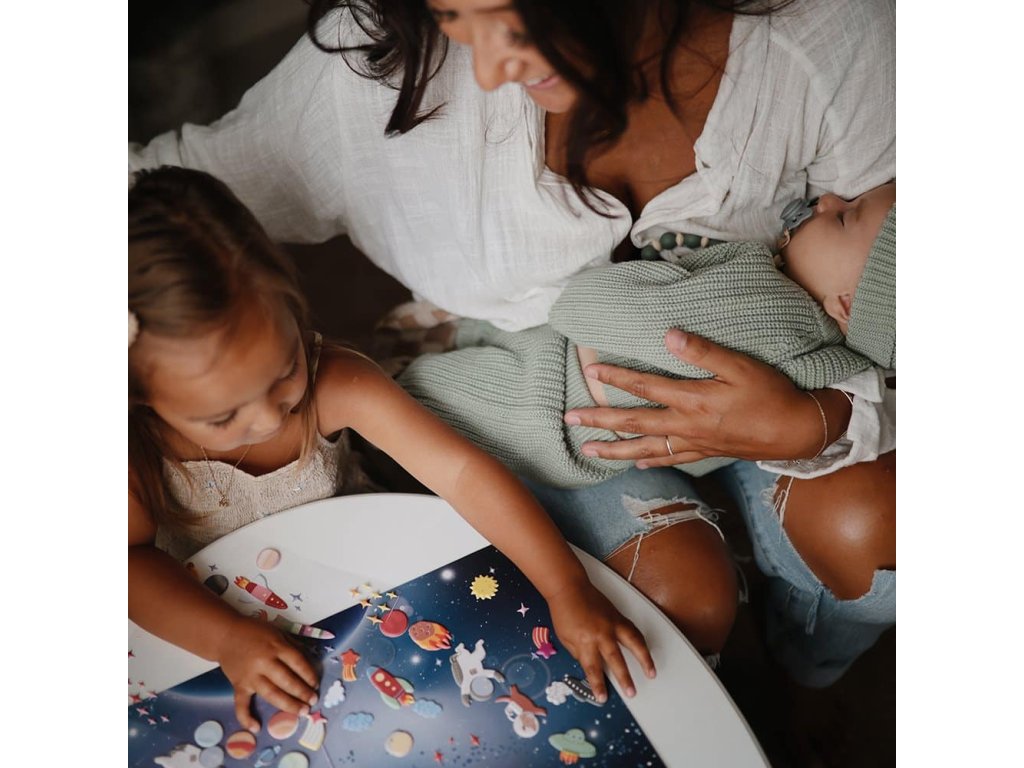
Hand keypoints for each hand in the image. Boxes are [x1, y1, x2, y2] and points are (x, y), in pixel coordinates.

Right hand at [214, 616, 319, 731]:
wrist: (225, 635)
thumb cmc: (254, 632)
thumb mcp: (277, 632)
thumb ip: (292, 646)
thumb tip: (310, 661)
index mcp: (276, 647)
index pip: (297, 663)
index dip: (309, 675)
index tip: (316, 684)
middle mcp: (264, 662)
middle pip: (287, 680)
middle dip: (302, 692)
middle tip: (313, 701)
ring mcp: (250, 676)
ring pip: (271, 693)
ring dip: (287, 705)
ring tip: (301, 711)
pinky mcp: (238, 685)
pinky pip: (241, 704)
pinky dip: (246, 717)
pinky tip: (256, 727)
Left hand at [546, 580, 655, 702]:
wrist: (569, 587)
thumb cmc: (564, 611)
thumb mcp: (564, 638)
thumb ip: (579, 653)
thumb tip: (590, 664)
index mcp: (584, 642)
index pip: (593, 669)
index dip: (598, 685)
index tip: (602, 697)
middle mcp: (600, 634)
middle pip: (615, 660)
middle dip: (624, 679)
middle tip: (631, 692)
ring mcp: (612, 624)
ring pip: (633, 643)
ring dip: (644, 659)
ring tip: (651, 672)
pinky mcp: (618, 616)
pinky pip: (633, 631)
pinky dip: (641, 642)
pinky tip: (645, 651)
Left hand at [564, 330, 821, 466]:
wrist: (797, 430)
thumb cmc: (770, 393)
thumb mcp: (740, 365)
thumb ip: (703, 351)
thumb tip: (668, 336)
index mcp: (692, 400)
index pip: (644, 387)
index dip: (615, 377)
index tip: (590, 369)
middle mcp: (687, 425)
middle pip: (634, 423)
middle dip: (600, 421)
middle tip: (570, 420)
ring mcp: (695, 443)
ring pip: (646, 449)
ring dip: (615, 450)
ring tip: (589, 451)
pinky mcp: (707, 452)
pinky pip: (672, 459)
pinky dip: (652, 461)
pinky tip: (639, 464)